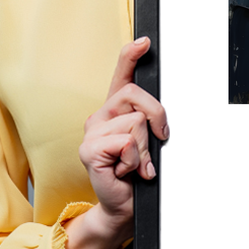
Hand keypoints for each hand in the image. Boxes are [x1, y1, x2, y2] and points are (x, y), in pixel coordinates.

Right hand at [64, 37, 168, 248]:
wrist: (124, 206)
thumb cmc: (138, 174)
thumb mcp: (149, 142)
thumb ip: (150, 122)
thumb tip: (160, 114)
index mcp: (115, 110)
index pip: (121, 75)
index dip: (131, 55)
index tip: (145, 42)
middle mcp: (100, 116)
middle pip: (136, 95)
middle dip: (157, 117)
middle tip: (158, 141)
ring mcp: (92, 132)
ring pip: (136, 122)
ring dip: (145, 148)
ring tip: (137, 164)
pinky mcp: (89, 150)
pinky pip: (126, 142)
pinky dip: (135, 160)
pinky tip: (126, 171)